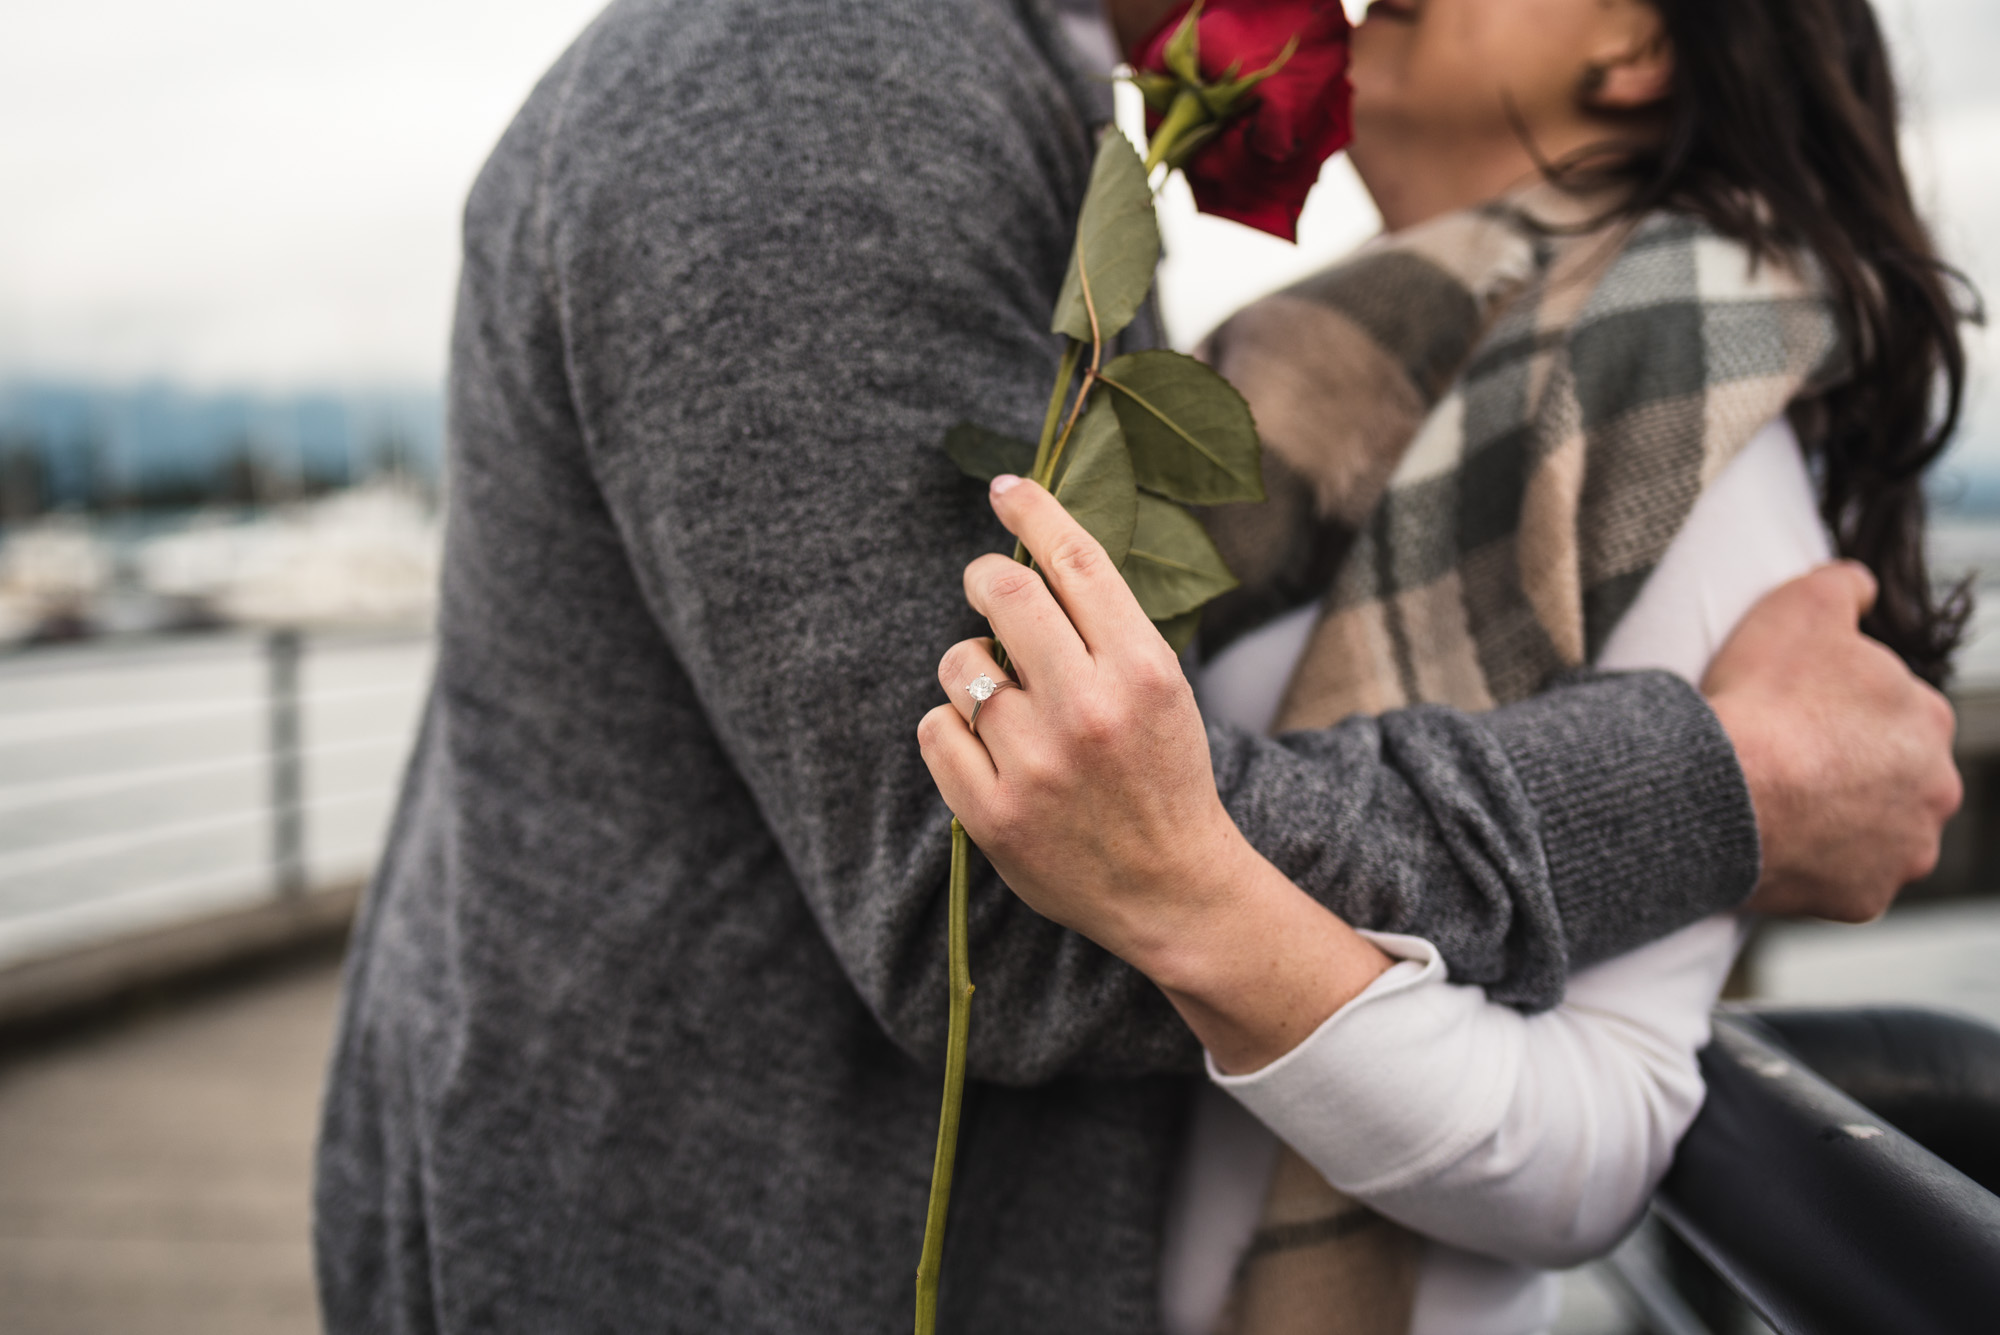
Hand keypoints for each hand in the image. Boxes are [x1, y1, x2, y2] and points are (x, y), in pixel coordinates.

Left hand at [917, 476, 1389, 1071]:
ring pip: (959, 663)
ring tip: (1005, 701)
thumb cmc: (1162, 775)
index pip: (1076, 560)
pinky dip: (952, 730)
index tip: (1006, 488)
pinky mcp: (991, 812)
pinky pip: (934, 728)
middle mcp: (1088, 708)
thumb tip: (1031, 551)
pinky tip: (988, 750)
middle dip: (984, 580)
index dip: (1033, 509)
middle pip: (1003, 593)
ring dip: (971, 668)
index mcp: (1142, 669)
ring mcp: (1035, 763)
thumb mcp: (1161, 687)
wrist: (1171, 887)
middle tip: (986, 590)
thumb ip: (1104, 626)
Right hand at [1703, 562, 1960, 920]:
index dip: (1843, 706)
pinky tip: (1780, 844)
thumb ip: (1842, 584)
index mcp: (1930, 717)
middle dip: (1855, 767)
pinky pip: (1846, 879)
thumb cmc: (1763, 700)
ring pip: (1881, 830)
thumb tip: (1861, 585)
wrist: (1723, 790)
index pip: (1895, 709)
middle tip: (1791, 758)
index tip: (1800, 710)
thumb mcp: (1798, 606)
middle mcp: (1937, 788)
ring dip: (1846, 819)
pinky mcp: (1868, 896)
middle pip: (1896, 774)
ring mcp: (1906, 849)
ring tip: (1785, 805)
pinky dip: (1820, 866)